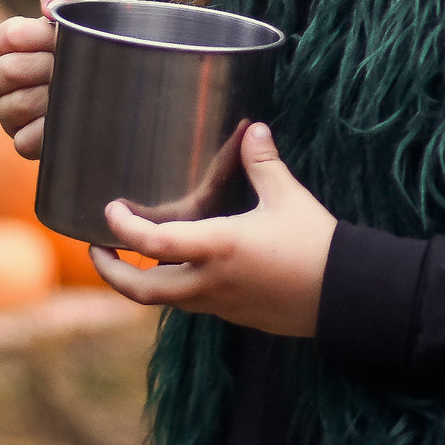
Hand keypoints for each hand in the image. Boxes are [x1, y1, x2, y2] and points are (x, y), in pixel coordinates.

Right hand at [0, 0, 82, 158]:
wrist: (101, 93)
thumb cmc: (77, 51)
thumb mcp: (69, 21)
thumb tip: (52, 3)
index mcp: (4, 47)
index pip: (8, 37)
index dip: (37, 36)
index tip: (59, 37)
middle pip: (8, 72)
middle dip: (47, 67)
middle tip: (72, 68)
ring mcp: (7, 114)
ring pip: (17, 106)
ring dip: (51, 98)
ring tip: (74, 93)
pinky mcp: (22, 142)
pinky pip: (26, 141)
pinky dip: (49, 132)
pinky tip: (69, 121)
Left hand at [88, 122, 335, 336]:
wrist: (347, 296)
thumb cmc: (317, 244)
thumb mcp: (289, 197)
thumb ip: (263, 163)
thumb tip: (253, 128)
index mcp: (219, 247)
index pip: (153, 243)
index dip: (123, 229)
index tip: (109, 211)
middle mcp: (211, 281)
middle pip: (142, 291)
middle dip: (112, 273)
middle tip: (96, 250)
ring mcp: (222, 304)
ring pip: (165, 300)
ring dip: (142, 282)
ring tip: (136, 257)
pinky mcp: (236, 315)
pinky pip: (193, 304)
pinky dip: (175, 288)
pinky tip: (183, 268)